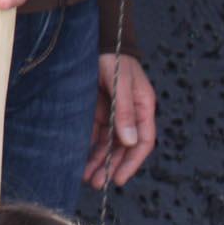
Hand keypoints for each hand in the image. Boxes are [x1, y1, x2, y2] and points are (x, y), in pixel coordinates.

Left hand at [85, 53, 156, 187]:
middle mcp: (130, 114)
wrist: (97, 41)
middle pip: (123, 147)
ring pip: (108, 144)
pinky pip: (95, 133)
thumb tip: (129, 142)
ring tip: (86, 177)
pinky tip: (80, 158)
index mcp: (143, 108)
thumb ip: (125, 112)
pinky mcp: (98, 110)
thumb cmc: (114, 59)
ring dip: (99, 160)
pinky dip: (89, 147)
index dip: (131, 163)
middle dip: (111, 166)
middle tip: (96, 183)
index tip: (118, 178)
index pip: (142, 142)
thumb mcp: (121, 84)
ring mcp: (114, 113)